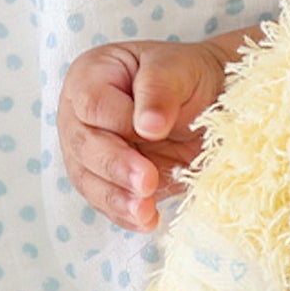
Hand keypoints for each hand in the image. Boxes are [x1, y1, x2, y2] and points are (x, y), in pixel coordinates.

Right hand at [56, 38, 237, 230]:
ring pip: (89, 180)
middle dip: (116, 167)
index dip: (119, 121)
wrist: (209, 98)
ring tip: (145, 212)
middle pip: (85, 146)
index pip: (92, 105)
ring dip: (116, 199)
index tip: (153, 131)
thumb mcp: (178, 68)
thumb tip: (147, 126)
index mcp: (90, 76)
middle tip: (147, 182)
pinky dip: (124, 213)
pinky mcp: (107, 179)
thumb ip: (159, 91)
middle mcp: (79, 116)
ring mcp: (89, 150)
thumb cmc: (189, 76)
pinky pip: (106, 200)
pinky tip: (145, 221)